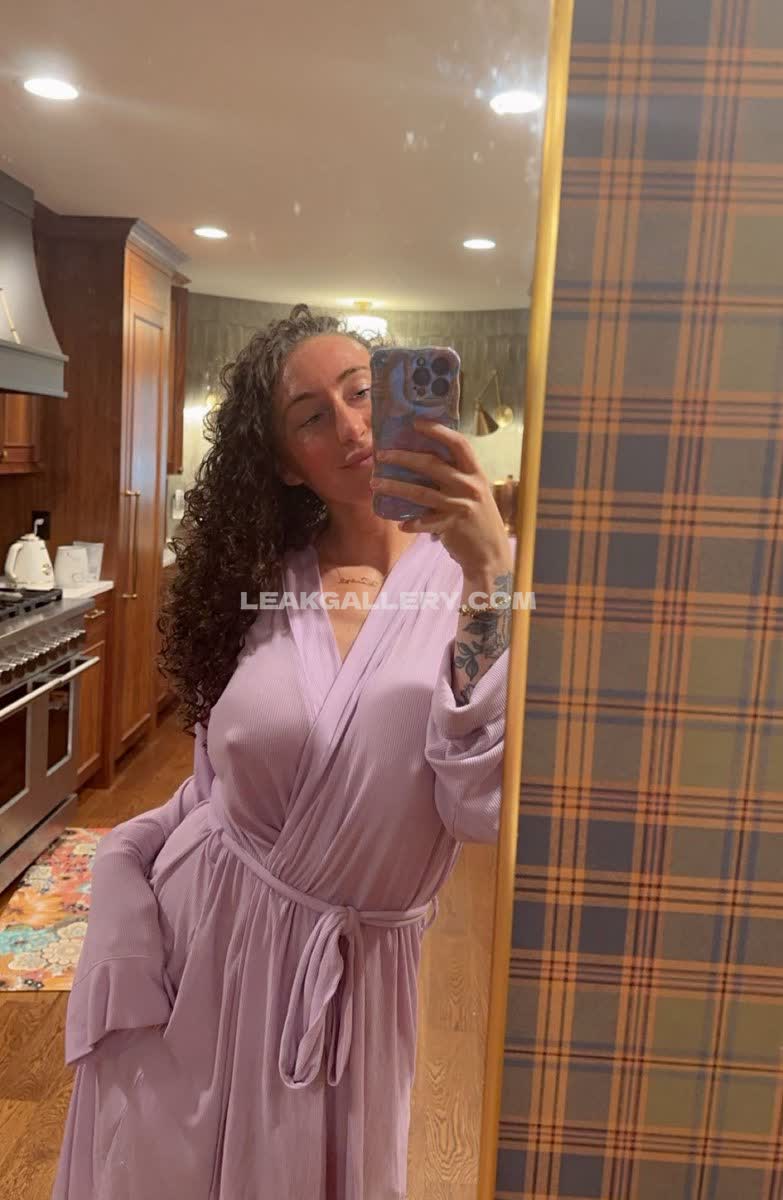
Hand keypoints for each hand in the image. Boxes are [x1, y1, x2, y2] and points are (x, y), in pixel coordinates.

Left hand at [370, 418, 511, 577]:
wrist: (491, 552)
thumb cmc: (478, 518)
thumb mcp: (473, 492)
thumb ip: (455, 477)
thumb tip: (421, 461)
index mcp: (475, 473)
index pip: (458, 444)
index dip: (438, 431)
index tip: (416, 422)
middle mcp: (469, 486)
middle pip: (432, 465)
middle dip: (403, 458)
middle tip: (381, 455)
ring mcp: (460, 506)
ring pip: (421, 493)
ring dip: (395, 487)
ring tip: (375, 484)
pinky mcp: (452, 526)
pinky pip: (425, 523)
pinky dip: (411, 523)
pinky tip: (399, 523)